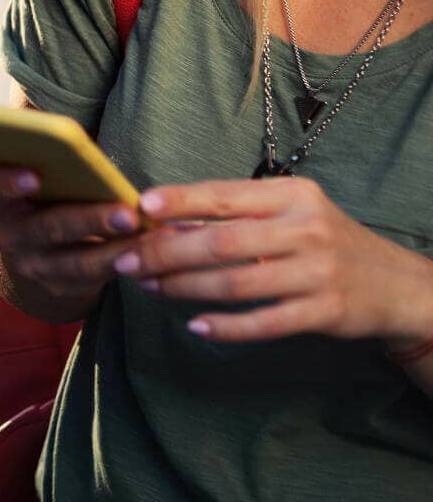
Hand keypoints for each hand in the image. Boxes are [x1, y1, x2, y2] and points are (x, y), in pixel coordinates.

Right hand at [0, 167, 143, 312]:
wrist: (34, 256)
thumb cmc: (46, 198)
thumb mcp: (39, 181)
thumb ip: (52, 163)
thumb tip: (83, 140)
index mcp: (0, 199)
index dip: (10, 181)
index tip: (34, 174)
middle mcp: (9, 235)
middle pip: (48, 227)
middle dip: (90, 220)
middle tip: (127, 214)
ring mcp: (33, 267)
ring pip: (77, 261)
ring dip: (116, 249)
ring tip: (147, 236)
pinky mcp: (61, 289)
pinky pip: (96, 280)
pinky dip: (126, 264)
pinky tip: (152, 252)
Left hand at [115, 177, 432, 346]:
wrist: (394, 283)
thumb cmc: (323, 239)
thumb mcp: (291, 212)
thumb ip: (238, 214)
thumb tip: (166, 219)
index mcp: (291, 196)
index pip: (224, 195)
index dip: (180, 200)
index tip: (140, 206)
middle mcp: (305, 229)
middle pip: (222, 242)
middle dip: (166, 252)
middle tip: (127, 260)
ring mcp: (316, 272)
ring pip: (236, 283)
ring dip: (185, 288)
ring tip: (149, 287)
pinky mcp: (325, 312)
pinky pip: (265, 322)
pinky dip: (226, 326)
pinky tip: (195, 326)